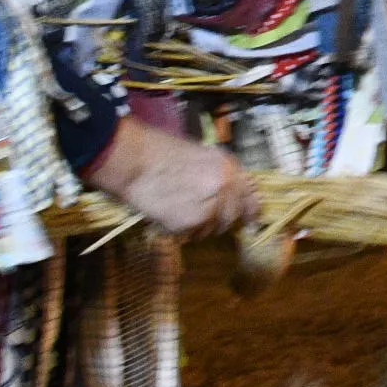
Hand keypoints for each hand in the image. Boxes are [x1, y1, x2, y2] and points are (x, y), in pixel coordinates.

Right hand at [84, 116, 259, 238]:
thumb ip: (218, 173)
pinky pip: (190, 234)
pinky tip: (168, 215)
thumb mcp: (200, 154)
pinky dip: (180, 231)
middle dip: (221, 220)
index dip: (251, 209)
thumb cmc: (160, 152)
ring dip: (199, 226)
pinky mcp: (190, 222)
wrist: (135, 160)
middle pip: (232, 216)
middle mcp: (226, 188)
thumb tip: (229, 189)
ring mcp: (210, 207)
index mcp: (229, 168)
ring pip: (211, 229)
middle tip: (204, 218)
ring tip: (179, 211)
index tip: (251, 220)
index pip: (251, 196)